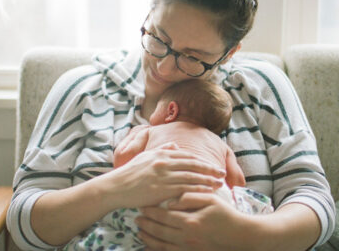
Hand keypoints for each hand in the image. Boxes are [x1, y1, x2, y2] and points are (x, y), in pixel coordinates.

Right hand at [102, 144, 225, 208]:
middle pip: (193, 165)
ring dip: (207, 180)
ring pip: (192, 177)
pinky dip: (197, 190)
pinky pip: (184, 189)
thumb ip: (161, 150)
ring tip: (219, 184)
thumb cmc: (130, 174)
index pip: (187, 156)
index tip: (212, 165)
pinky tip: (206, 193)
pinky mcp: (162, 189)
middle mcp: (164, 163)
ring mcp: (163, 176)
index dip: (202, 160)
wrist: (116, 187)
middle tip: (222, 173)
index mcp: (161, 154)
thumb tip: (174, 146)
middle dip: (210, 169)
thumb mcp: (145, 157)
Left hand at [136, 192, 247, 250]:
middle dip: (146, 225)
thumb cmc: (226, 215)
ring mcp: (188, 248)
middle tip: (136, 218)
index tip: (142, 206)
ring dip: (148, 239)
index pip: (164, 216)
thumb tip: (172, 200)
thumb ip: (191, 197)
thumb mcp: (211, 200)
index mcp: (190, 221)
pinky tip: (150, 247)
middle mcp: (187, 237)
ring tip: (140, 232)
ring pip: (161, 245)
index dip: (151, 212)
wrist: (240, 236)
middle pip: (159, 231)